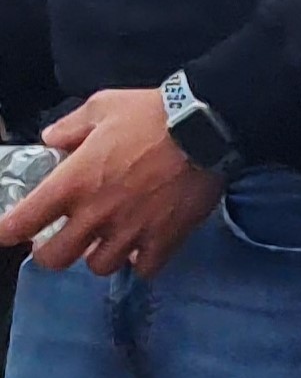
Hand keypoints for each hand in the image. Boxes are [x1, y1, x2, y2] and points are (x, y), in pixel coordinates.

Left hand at [10, 90, 225, 277]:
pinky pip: (145, 269)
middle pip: (55, 258)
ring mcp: (132, 232)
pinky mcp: (165, 240)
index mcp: (72, 183)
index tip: (5, 233)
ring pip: (99, 266)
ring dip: (97, 256)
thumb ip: (69, 128)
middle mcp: (95, 215)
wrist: (203, 131)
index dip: (7, 231)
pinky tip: (141, 249)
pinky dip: (139, 262)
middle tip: (57, 242)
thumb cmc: (148, 116)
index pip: (25, 220)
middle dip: (50, 253)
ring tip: (104, 243)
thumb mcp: (98, 108)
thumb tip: (53, 141)